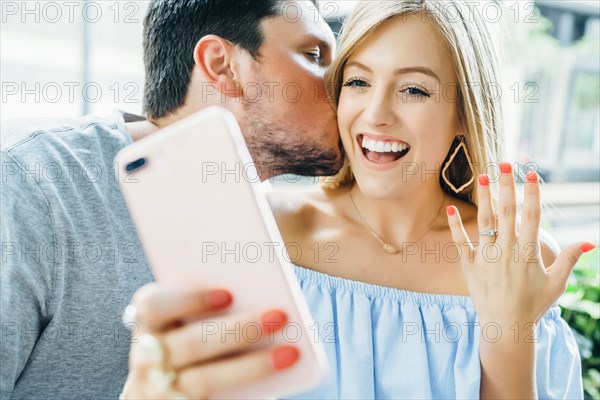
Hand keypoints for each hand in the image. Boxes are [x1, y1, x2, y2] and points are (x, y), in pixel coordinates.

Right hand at [121, 283, 298, 398]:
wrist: (167, 389)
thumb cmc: (190, 342)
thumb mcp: (188, 320)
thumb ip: (212, 306)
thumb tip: (260, 294)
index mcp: (148, 322)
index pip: (153, 305)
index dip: (190, 298)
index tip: (229, 294)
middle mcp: (146, 357)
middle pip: (190, 343)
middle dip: (239, 329)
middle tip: (279, 315)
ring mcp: (157, 390)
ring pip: (202, 380)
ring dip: (250, 366)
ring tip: (289, 352)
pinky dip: (249, 387)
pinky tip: (279, 375)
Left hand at [446, 162, 595, 326]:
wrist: (506, 326)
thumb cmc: (534, 304)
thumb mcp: (557, 283)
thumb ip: (570, 259)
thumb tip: (590, 241)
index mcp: (529, 252)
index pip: (531, 216)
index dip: (531, 193)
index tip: (530, 173)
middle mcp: (507, 251)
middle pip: (507, 212)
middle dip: (506, 186)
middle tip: (503, 164)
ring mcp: (487, 257)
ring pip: (485, 222)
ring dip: (484, 198)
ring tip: (481, 177)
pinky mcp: (470, 265)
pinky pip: (461, 242)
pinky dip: (455, 226)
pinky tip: (450, 208)